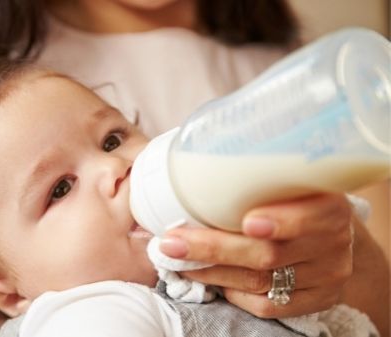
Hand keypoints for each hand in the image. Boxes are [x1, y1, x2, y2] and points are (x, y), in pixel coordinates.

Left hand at [159, 193, 353, 317]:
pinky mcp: (317, 300)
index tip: (246, 222)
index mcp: (329, 205)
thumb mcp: (286, 179)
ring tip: (178, 260)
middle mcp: (334, 242)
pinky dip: (233, 293)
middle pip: (269, 253)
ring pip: (260, 281)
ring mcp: (327, 275)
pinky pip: (267, 306)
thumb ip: (255, 178)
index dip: (281, 221)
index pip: (310, 216)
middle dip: (214, 249)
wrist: (327, 230)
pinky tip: (211, 278)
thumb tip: (190, 173)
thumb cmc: (291, 198)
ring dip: (212, 272)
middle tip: (173, 243)